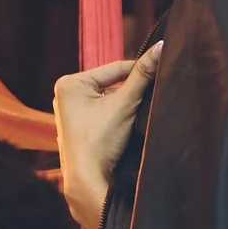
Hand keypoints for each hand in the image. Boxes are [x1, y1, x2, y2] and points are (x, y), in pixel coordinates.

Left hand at [52, 46, 156, 228]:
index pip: (115, 69)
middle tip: (155, 92)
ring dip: (126, 104)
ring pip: (109, 100)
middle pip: (111, 85)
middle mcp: (65, 95)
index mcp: (69, 83)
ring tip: (143, 110)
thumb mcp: (125, 103)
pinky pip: (103, 114)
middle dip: (132, 90)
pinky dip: (118, 116)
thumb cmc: (100, 141)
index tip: (162, 69)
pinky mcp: (78, 128)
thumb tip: (162, 46)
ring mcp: (70, 113)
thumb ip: (143, 74)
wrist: (88, 181)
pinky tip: (130, 124)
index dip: (141, 70)